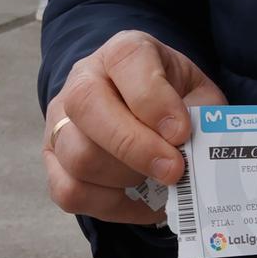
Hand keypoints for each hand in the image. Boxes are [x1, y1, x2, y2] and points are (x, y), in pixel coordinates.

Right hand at [44, 31, 225, 225]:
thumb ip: (203, 117)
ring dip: (125, 177)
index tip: (181, 132)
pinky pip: (69, 191)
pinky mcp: (53, 159)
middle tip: (173, 170)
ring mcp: (61, 120)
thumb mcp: (198, 95)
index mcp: (123, 52)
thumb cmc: (176, 102)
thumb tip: (198, 155)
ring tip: (156, 181)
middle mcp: (84, 79)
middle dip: (135, 146)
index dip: (154, 101)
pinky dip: (110, 205)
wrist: (145, 110)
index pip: (125, 61)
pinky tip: (139, 199)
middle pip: (87, 107)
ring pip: (78, 154)